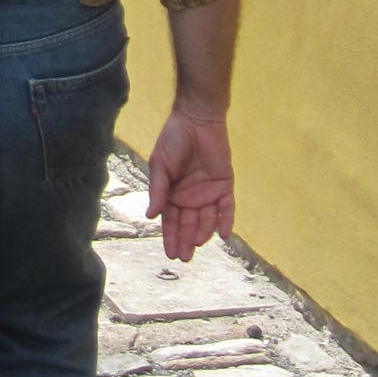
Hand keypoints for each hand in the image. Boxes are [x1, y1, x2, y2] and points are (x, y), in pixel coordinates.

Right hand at [146, 107, 234, 260]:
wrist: (196, 119)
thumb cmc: (173, 139)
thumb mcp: (160, 165)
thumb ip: (158, 190)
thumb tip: (151, 216)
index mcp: (172, 193)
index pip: (171, 220)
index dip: (170, 237)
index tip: (170, 254)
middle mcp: (190, 197)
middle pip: (188, 224)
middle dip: (185, 241)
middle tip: (184, 257)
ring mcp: (208, 193)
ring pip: (207, 219)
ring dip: (203, 232)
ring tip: (197, 242)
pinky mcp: (224, 186)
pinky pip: (226, 208)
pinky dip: (225, 221)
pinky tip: (223, 234)